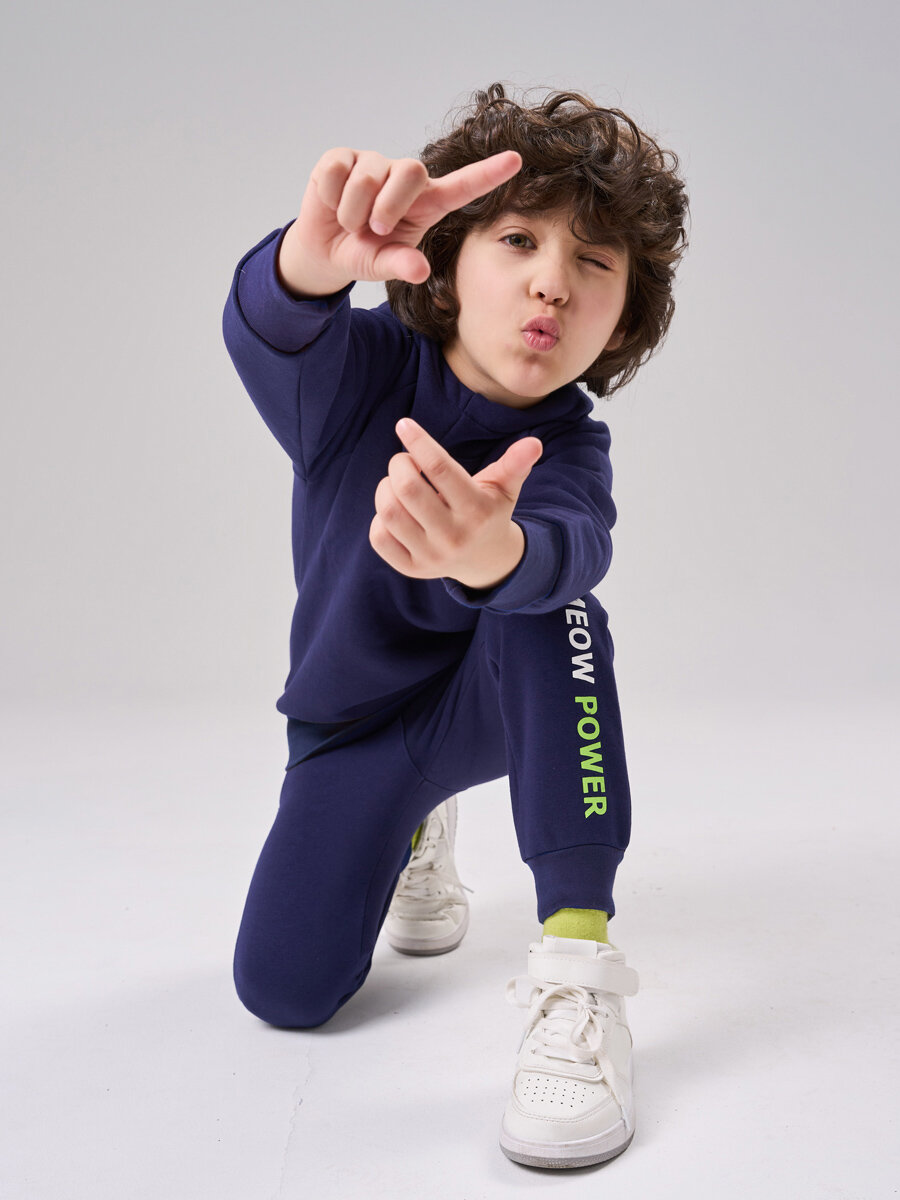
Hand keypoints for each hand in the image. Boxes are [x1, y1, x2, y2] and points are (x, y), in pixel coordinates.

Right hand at [278, 147, 521, 295]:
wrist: (323, 249)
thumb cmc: (364, 252)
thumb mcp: (383, 266)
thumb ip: (402, 265)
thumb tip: (420, 271)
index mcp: (425, 203)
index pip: (462, 185)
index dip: (487, 174)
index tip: (516, 161)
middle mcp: (404, 177)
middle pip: (411, 170)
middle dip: (389, 206)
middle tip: (374, 229)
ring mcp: (373, 162)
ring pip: (368, 176)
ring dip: (354, 210)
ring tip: (350, 222)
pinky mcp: (343, 157)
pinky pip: (338, 171)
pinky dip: (331, 197)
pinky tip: (332, 204)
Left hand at [369, 418, 542, 589]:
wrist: (486, 561)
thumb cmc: (490, 512)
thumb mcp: (505, 488)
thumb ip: (516, 464)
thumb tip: (534, 443)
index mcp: (477, 511)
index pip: (440, 468)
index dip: (418, 442)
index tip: (404, 425)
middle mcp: (453, 536)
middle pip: (408, 488)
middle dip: (399, 464)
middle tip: (404, 461)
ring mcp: (430, 556)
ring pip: (389, 512)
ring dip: (385, 487)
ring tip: (397, 483)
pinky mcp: (411, 568)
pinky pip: (379, 538)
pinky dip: (379, 518)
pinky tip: (395, 510)